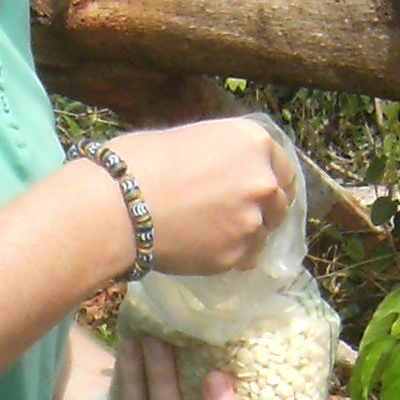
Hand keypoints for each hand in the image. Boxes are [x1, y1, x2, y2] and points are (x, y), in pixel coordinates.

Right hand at [107, 116, 295, 276]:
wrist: (116, 205)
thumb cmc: (139, 161)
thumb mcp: (191, 140)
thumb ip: (221, 157)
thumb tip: (223, 172)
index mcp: (253, 142)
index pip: (283, 166)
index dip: (270, 179)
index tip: (257, 191)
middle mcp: (262, 180)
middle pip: (279, 202)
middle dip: (261, 209)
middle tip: (232, 215)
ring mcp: (252, 221)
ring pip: (262, 234)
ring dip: (244, 236)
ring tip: (209, 235)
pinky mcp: (236, 255)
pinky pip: (243, 259)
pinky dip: (228, 256)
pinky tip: (200, 248)